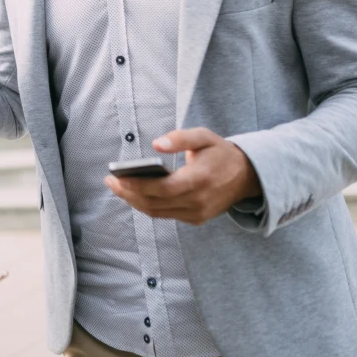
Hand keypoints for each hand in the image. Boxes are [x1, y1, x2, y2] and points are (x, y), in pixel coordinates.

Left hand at [104, 127, 261, 224]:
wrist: (247, 176)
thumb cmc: (221, 153)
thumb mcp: (205, 137)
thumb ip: (180, 138)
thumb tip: (157, 145)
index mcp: (200, 180)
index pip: (163, 188)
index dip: (138, 185)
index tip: (117, 178)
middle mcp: (198, 201)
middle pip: (155, 203)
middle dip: (129, 193)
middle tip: (110, 181)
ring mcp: (197, 213)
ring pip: (157, 212)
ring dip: (135, 201)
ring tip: (118, 187)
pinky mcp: (196, 219)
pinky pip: (166, 215)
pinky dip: (148, 206)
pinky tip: (135, 194)